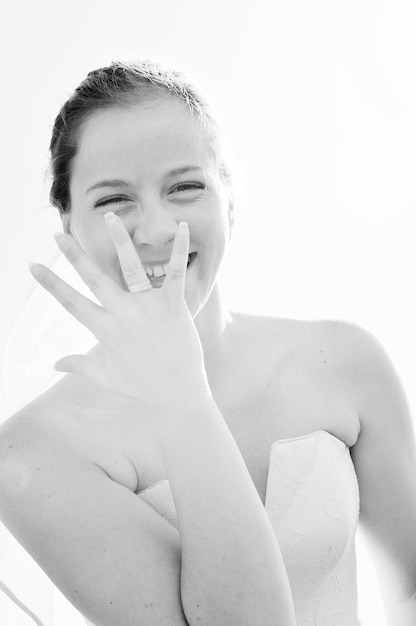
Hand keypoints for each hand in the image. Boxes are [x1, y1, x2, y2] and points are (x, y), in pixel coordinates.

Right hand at [29, 213, 209, 411]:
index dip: (50, 283)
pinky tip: (181, 226)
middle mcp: (122, 314)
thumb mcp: (104, 377)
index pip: (70, 301)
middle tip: (58, 235)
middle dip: (74, 255)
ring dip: (119, 239)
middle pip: (94, 278)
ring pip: (130, 266)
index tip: (33, 265)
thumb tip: (55, 364)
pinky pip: (175, 272)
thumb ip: (78, 365)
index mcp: (104, 330)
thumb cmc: (140, 387)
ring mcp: (148, 307)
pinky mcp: (173, 305)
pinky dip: (180, 249)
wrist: (176, 394)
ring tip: (110, 216)